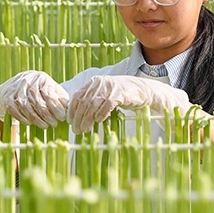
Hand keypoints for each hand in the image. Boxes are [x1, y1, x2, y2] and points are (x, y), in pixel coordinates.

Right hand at [0, 70, 68, 127]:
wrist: (19, 82)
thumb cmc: (41, 88)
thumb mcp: (53, 89)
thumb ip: (60, 97)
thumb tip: (69, 107)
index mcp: (41, 79)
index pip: (49, 94)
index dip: (56, 107)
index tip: (62, 117)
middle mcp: (28, 81)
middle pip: (37, 101)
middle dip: (47, 115)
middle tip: (54, 124)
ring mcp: (16, 89)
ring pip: (25, 106)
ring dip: (35, 118)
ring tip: (44, 126)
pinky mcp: (7, 96)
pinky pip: (14, 109)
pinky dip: (22, 117)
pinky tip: (29, 123)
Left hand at [67, 75, 191, 132]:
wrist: (143, 91)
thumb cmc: (121, 96)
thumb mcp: (103, 96)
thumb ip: (91, 101)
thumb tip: (76, 116)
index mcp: (93, 82)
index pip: (77, 96)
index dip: (72, 110)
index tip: (70, 122)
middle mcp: (99, 83)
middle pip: (84, 102)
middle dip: (79, 118)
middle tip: (77, 130)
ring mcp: (109, 87)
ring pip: (93, 104)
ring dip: (88, 119)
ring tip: (85, 130)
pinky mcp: (119, 93)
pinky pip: (107, 105)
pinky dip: (102, 114)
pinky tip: (99, 122)